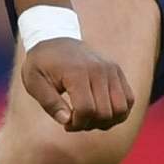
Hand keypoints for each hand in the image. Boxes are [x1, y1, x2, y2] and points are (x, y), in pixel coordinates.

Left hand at [19, 38, 135, 132]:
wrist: (55, 38)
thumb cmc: (41, 63)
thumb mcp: (34, 82)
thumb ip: (49, 103)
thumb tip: (66, 121)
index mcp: (76, 72)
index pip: (86, 109)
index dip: (77, 124)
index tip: (66, 123)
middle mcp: (98, 70)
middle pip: (105, 113)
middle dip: (89, 124)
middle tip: (74, 121)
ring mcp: (111, 69)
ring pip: (121, 109)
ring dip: (106, 122)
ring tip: (89, 117)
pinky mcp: (117, 71)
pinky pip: (128, 100)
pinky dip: (118, 112)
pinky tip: (101, 112)